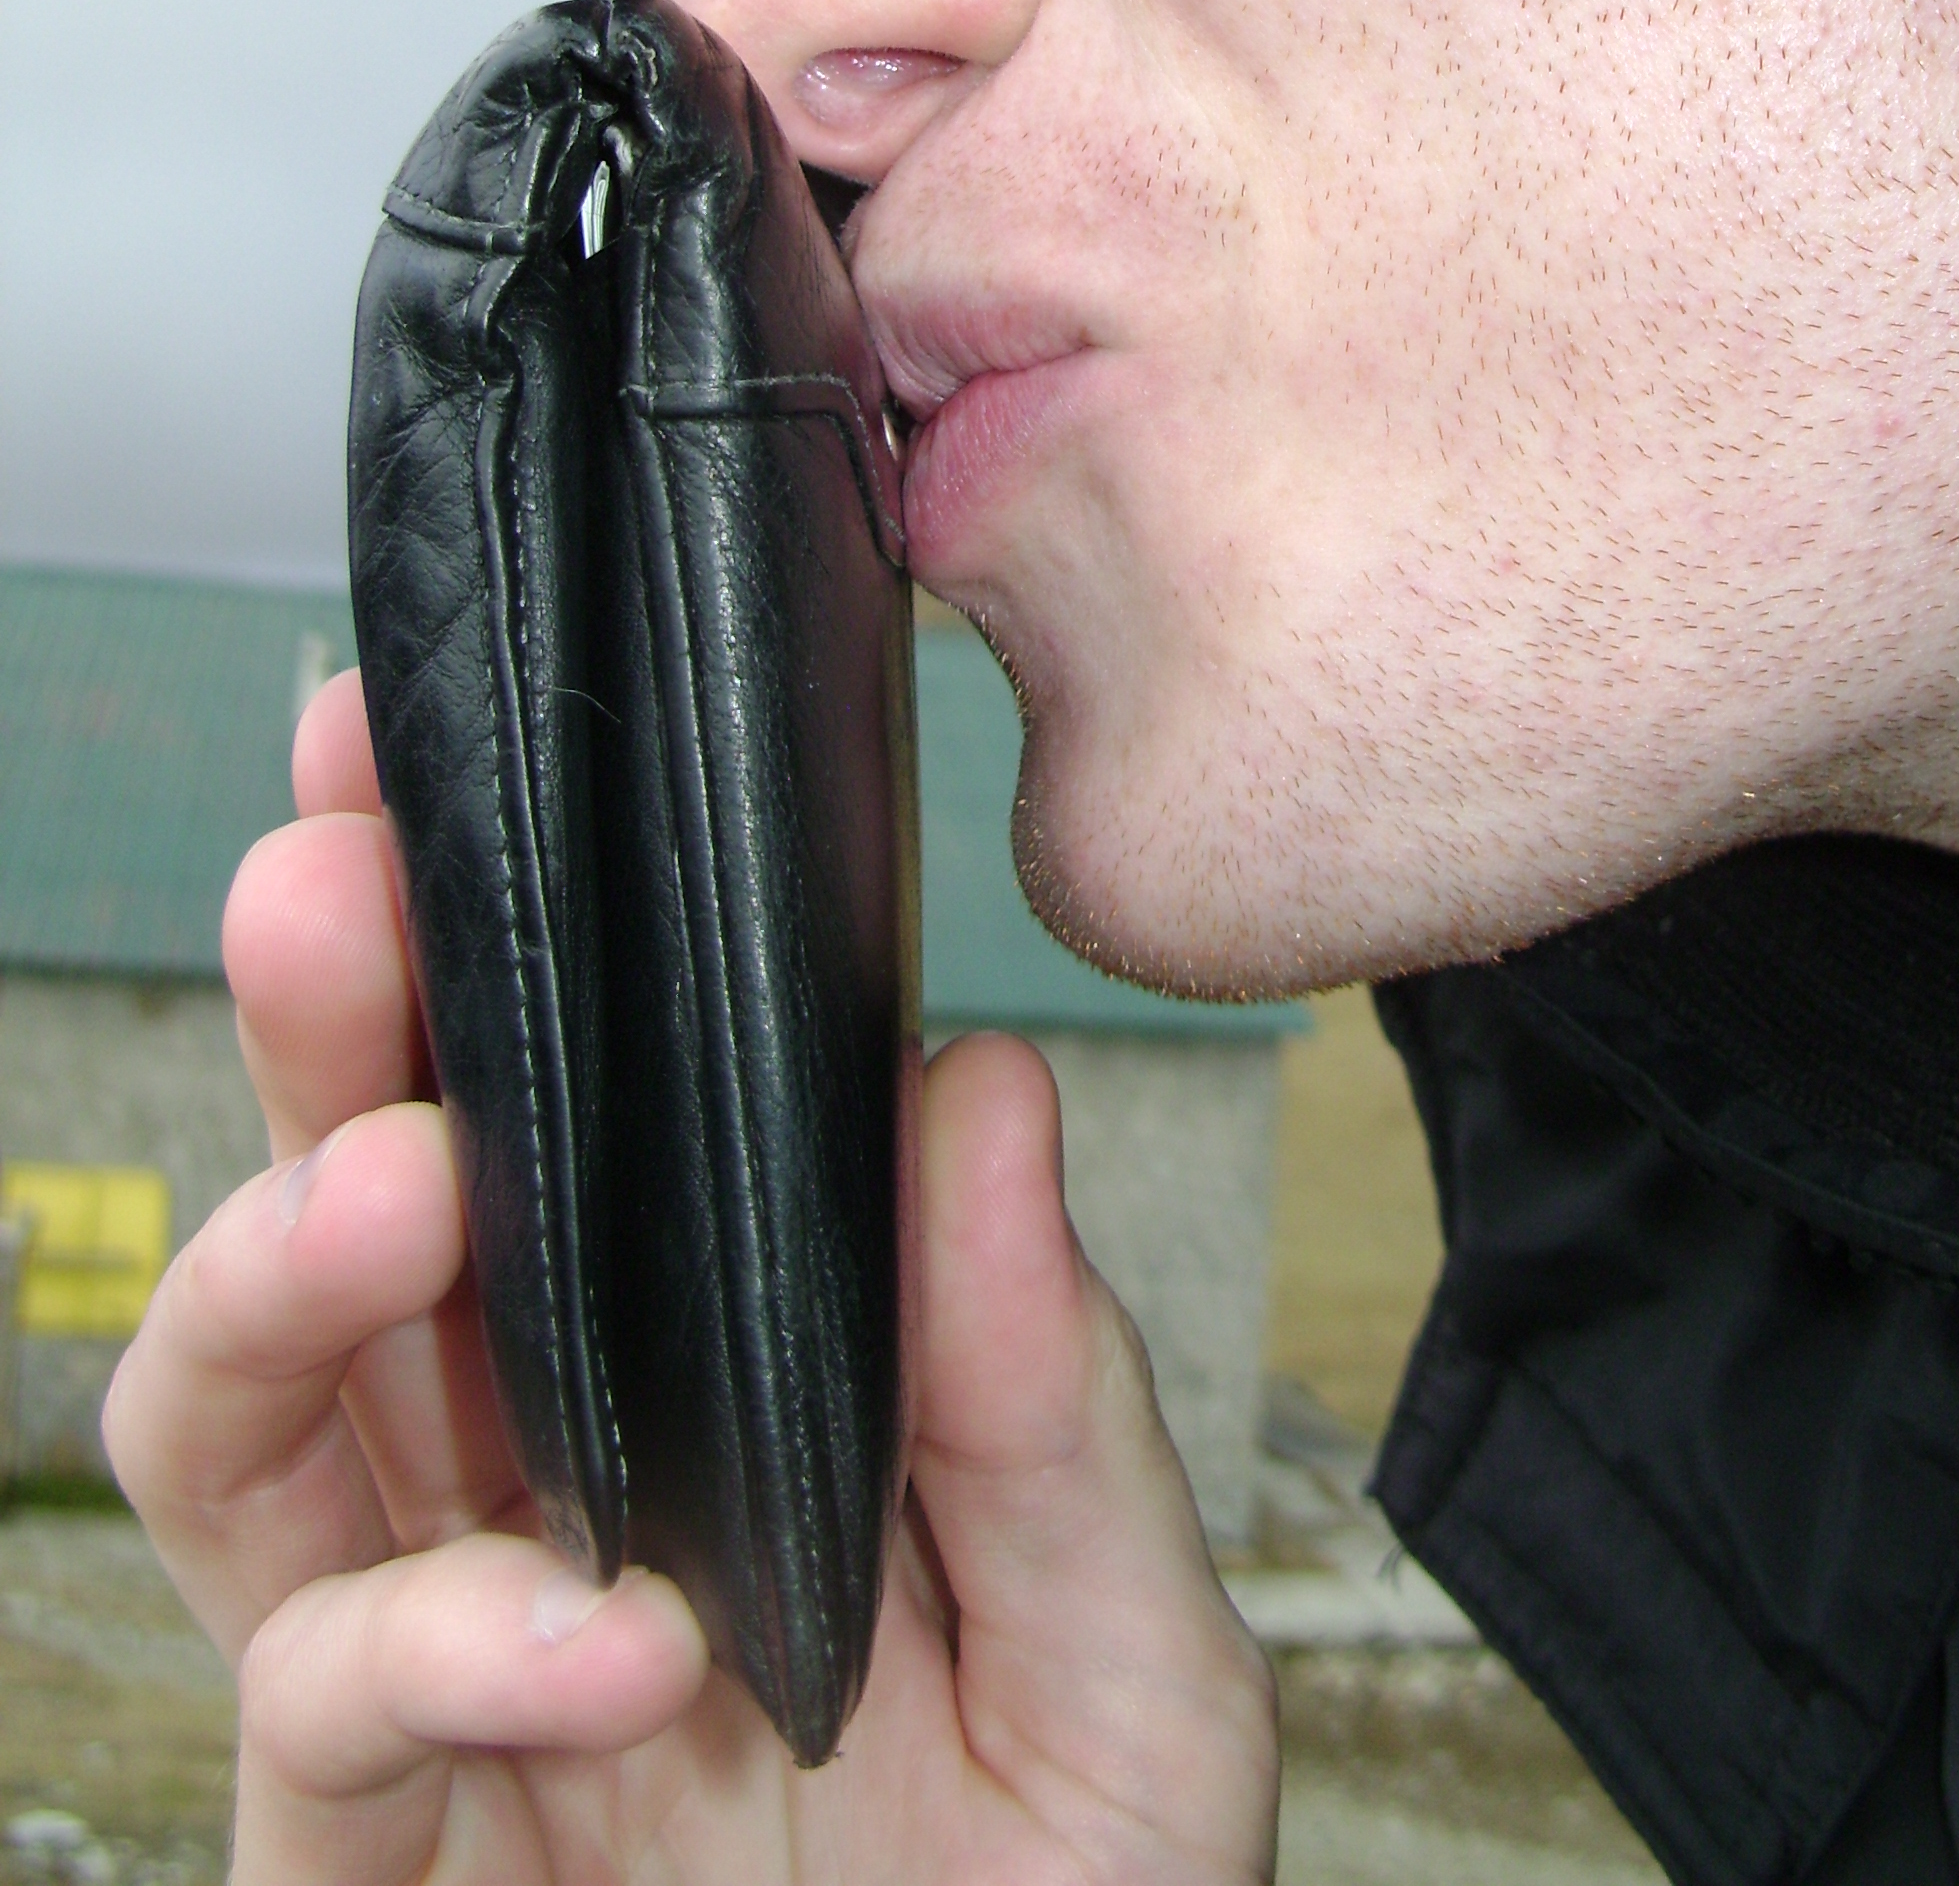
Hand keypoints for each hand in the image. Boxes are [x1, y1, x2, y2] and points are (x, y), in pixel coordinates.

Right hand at [106, 670, 1278, 1880]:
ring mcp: (435, 1704)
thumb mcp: (1133, 1677)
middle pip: (354, 1231)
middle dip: (323, 1038)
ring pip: (234, 1440)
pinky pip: (320, 1723)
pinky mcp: (374, 1879)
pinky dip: (440, 1643)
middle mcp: (539, 1518)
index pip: (571, 1147)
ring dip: (278, 1278)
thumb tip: (976, 1095)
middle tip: (328, 879)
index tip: (450, 773)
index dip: (492, 965)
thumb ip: (1050, 1409)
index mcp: (709, 1417)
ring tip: (400, 1198)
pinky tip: (605, 1632)